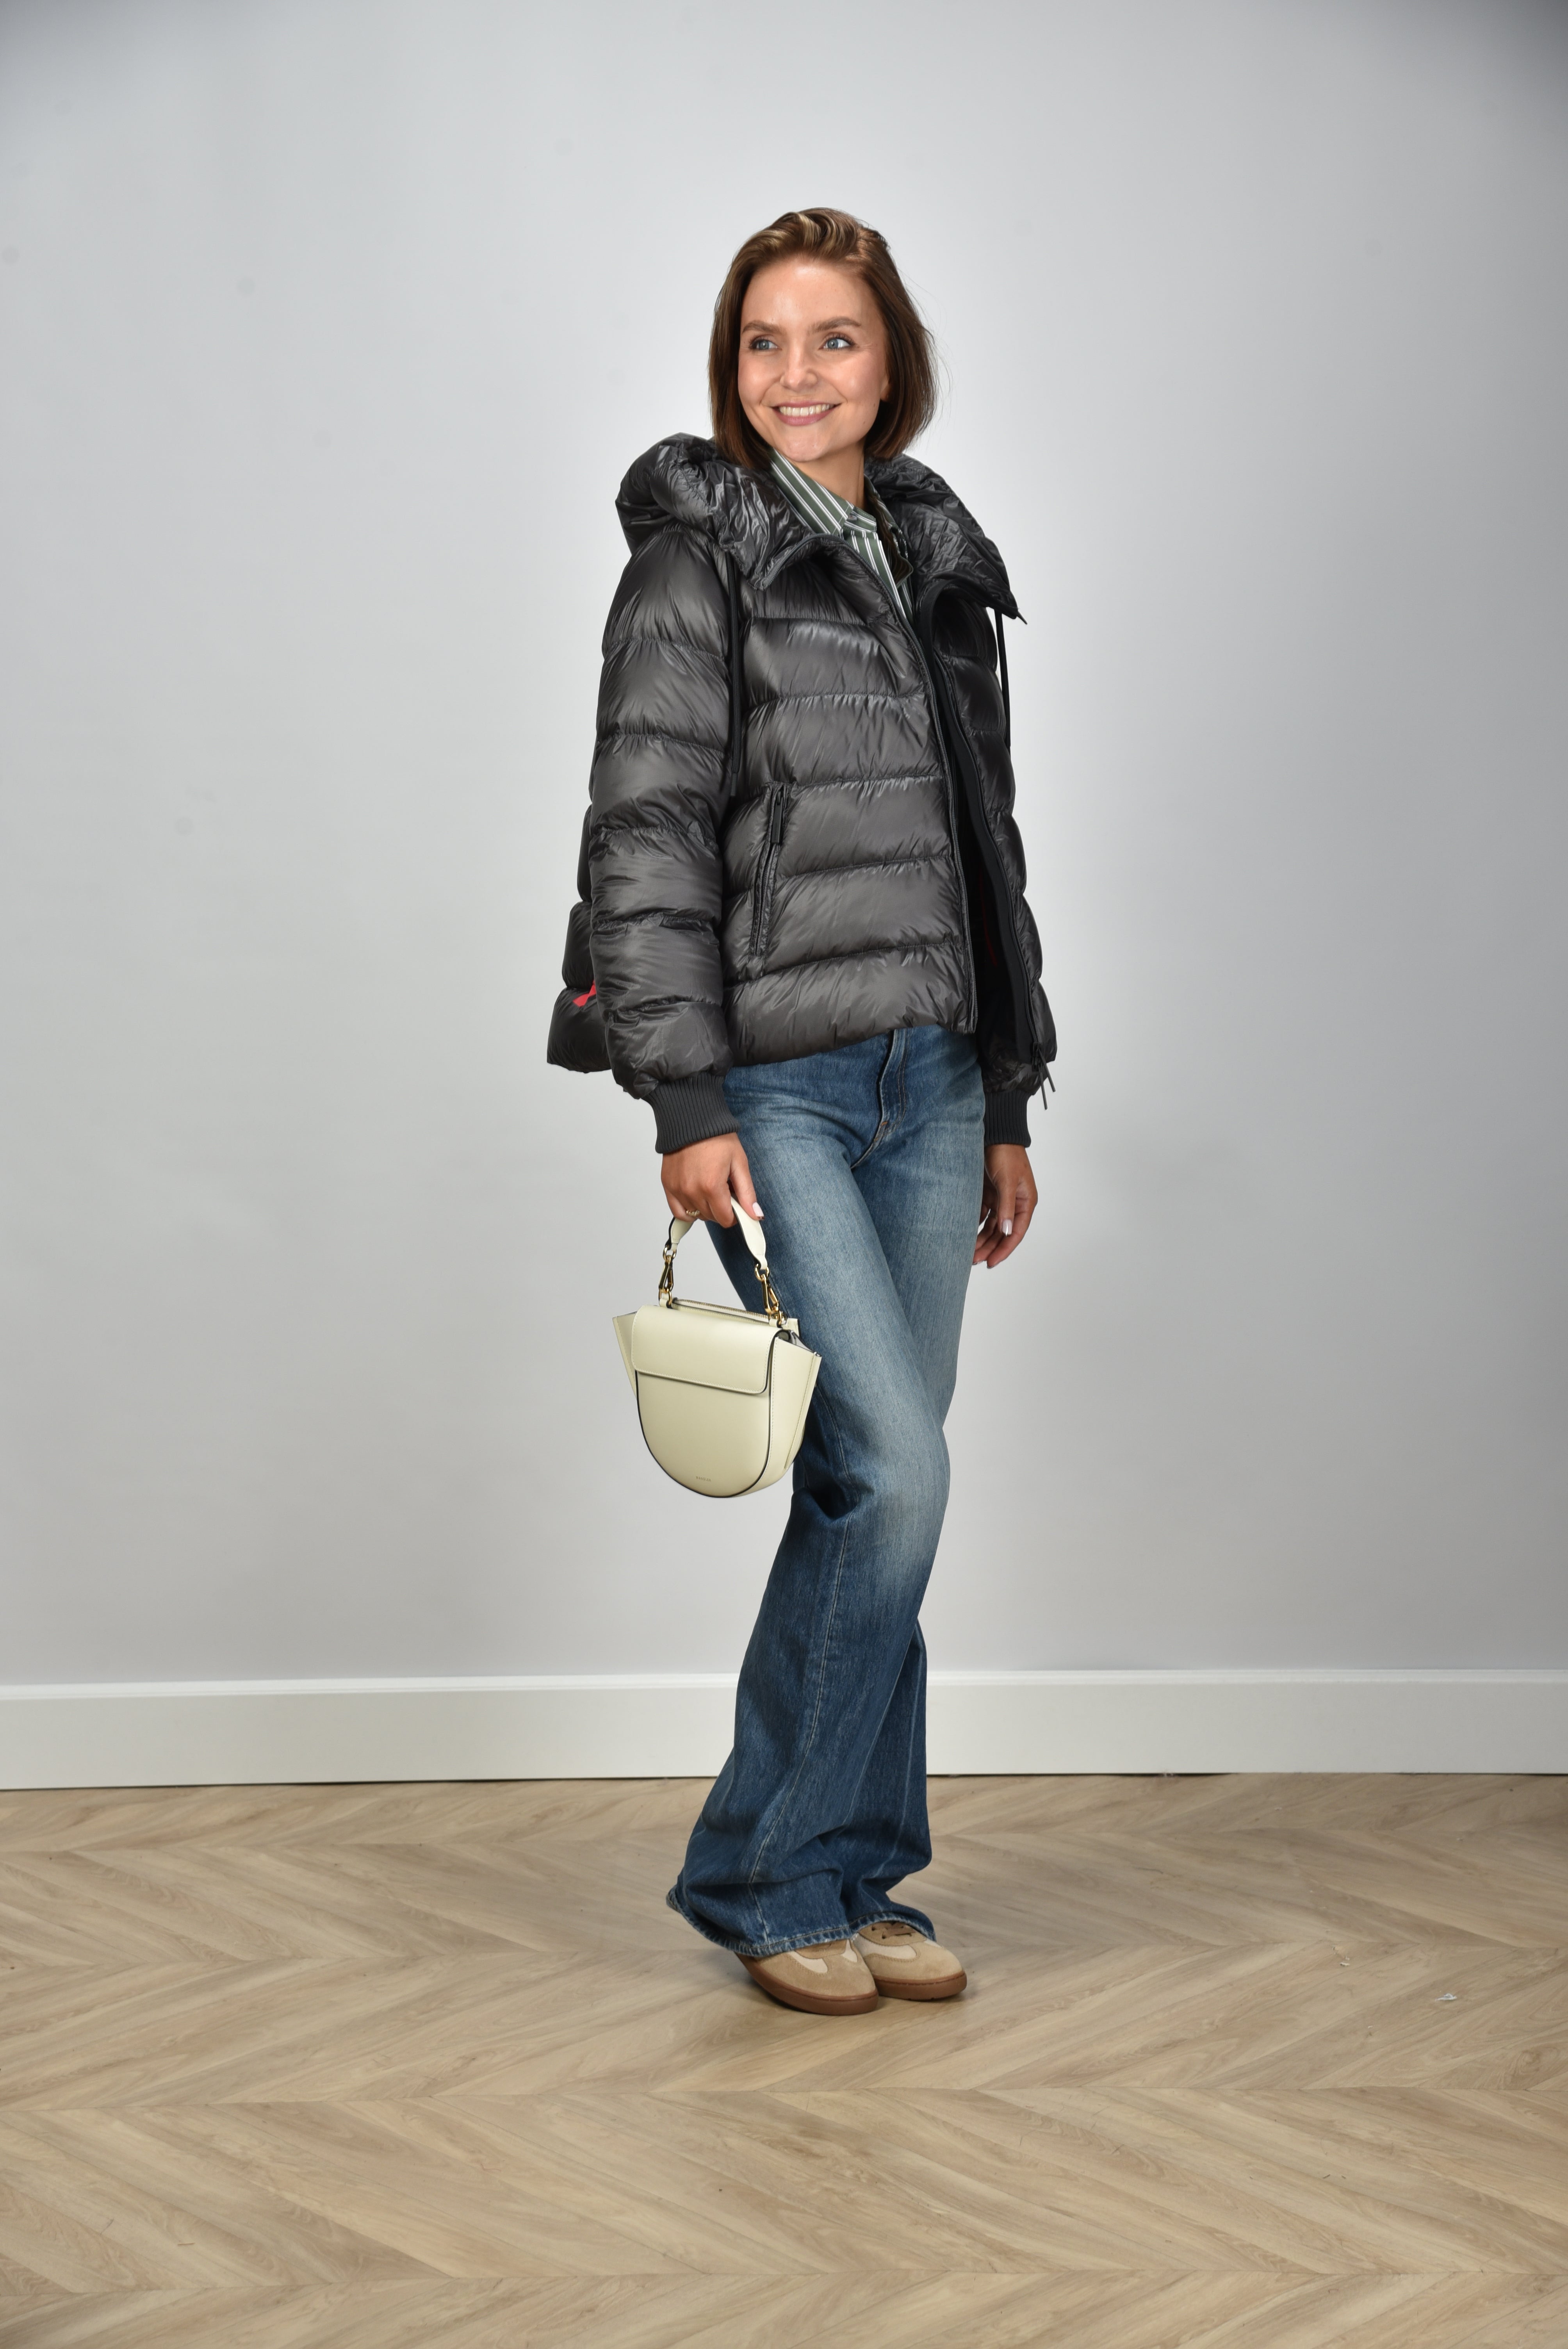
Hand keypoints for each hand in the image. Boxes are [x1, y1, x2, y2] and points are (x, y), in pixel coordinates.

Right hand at [661, 1132, 761, 1227]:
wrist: (693, 1120)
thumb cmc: (716, 1137)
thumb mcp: (739, 1163)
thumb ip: (747, 1193)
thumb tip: (755, 1216)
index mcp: (712, 1186)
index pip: (725, 1219)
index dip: (735, 1214)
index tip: (736, 1203)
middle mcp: (692, 1191)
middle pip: (711, 1218)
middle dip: (721, 1209)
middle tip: (725, 1190)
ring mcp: (678, 1189)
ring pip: (696, 1215)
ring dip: (706, 1208)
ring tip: (710, 1188)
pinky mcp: (668, 1185)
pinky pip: (679, 1211)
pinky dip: (688, 1210)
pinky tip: (697, 1198)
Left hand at [974, 1144, 1036, 1268]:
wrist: (993, 1133)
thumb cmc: (1005, 1153)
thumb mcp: (1006, 1181)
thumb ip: (1006, 1207)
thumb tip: (1006, 1232)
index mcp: (1025, 1202)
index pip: (1016, 1232)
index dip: (1004, 1249)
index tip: (991, 1263)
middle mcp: (1014, 1203)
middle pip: (1002, 1233)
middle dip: (990, 1247)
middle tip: (974, 1261)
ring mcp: (1001, 1199)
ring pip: (991, 1226)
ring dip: (981, 1239)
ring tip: (968, 1253)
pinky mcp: (988, 1194)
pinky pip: (982, 1215)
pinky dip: (975, 1225)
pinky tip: (964, 1234)